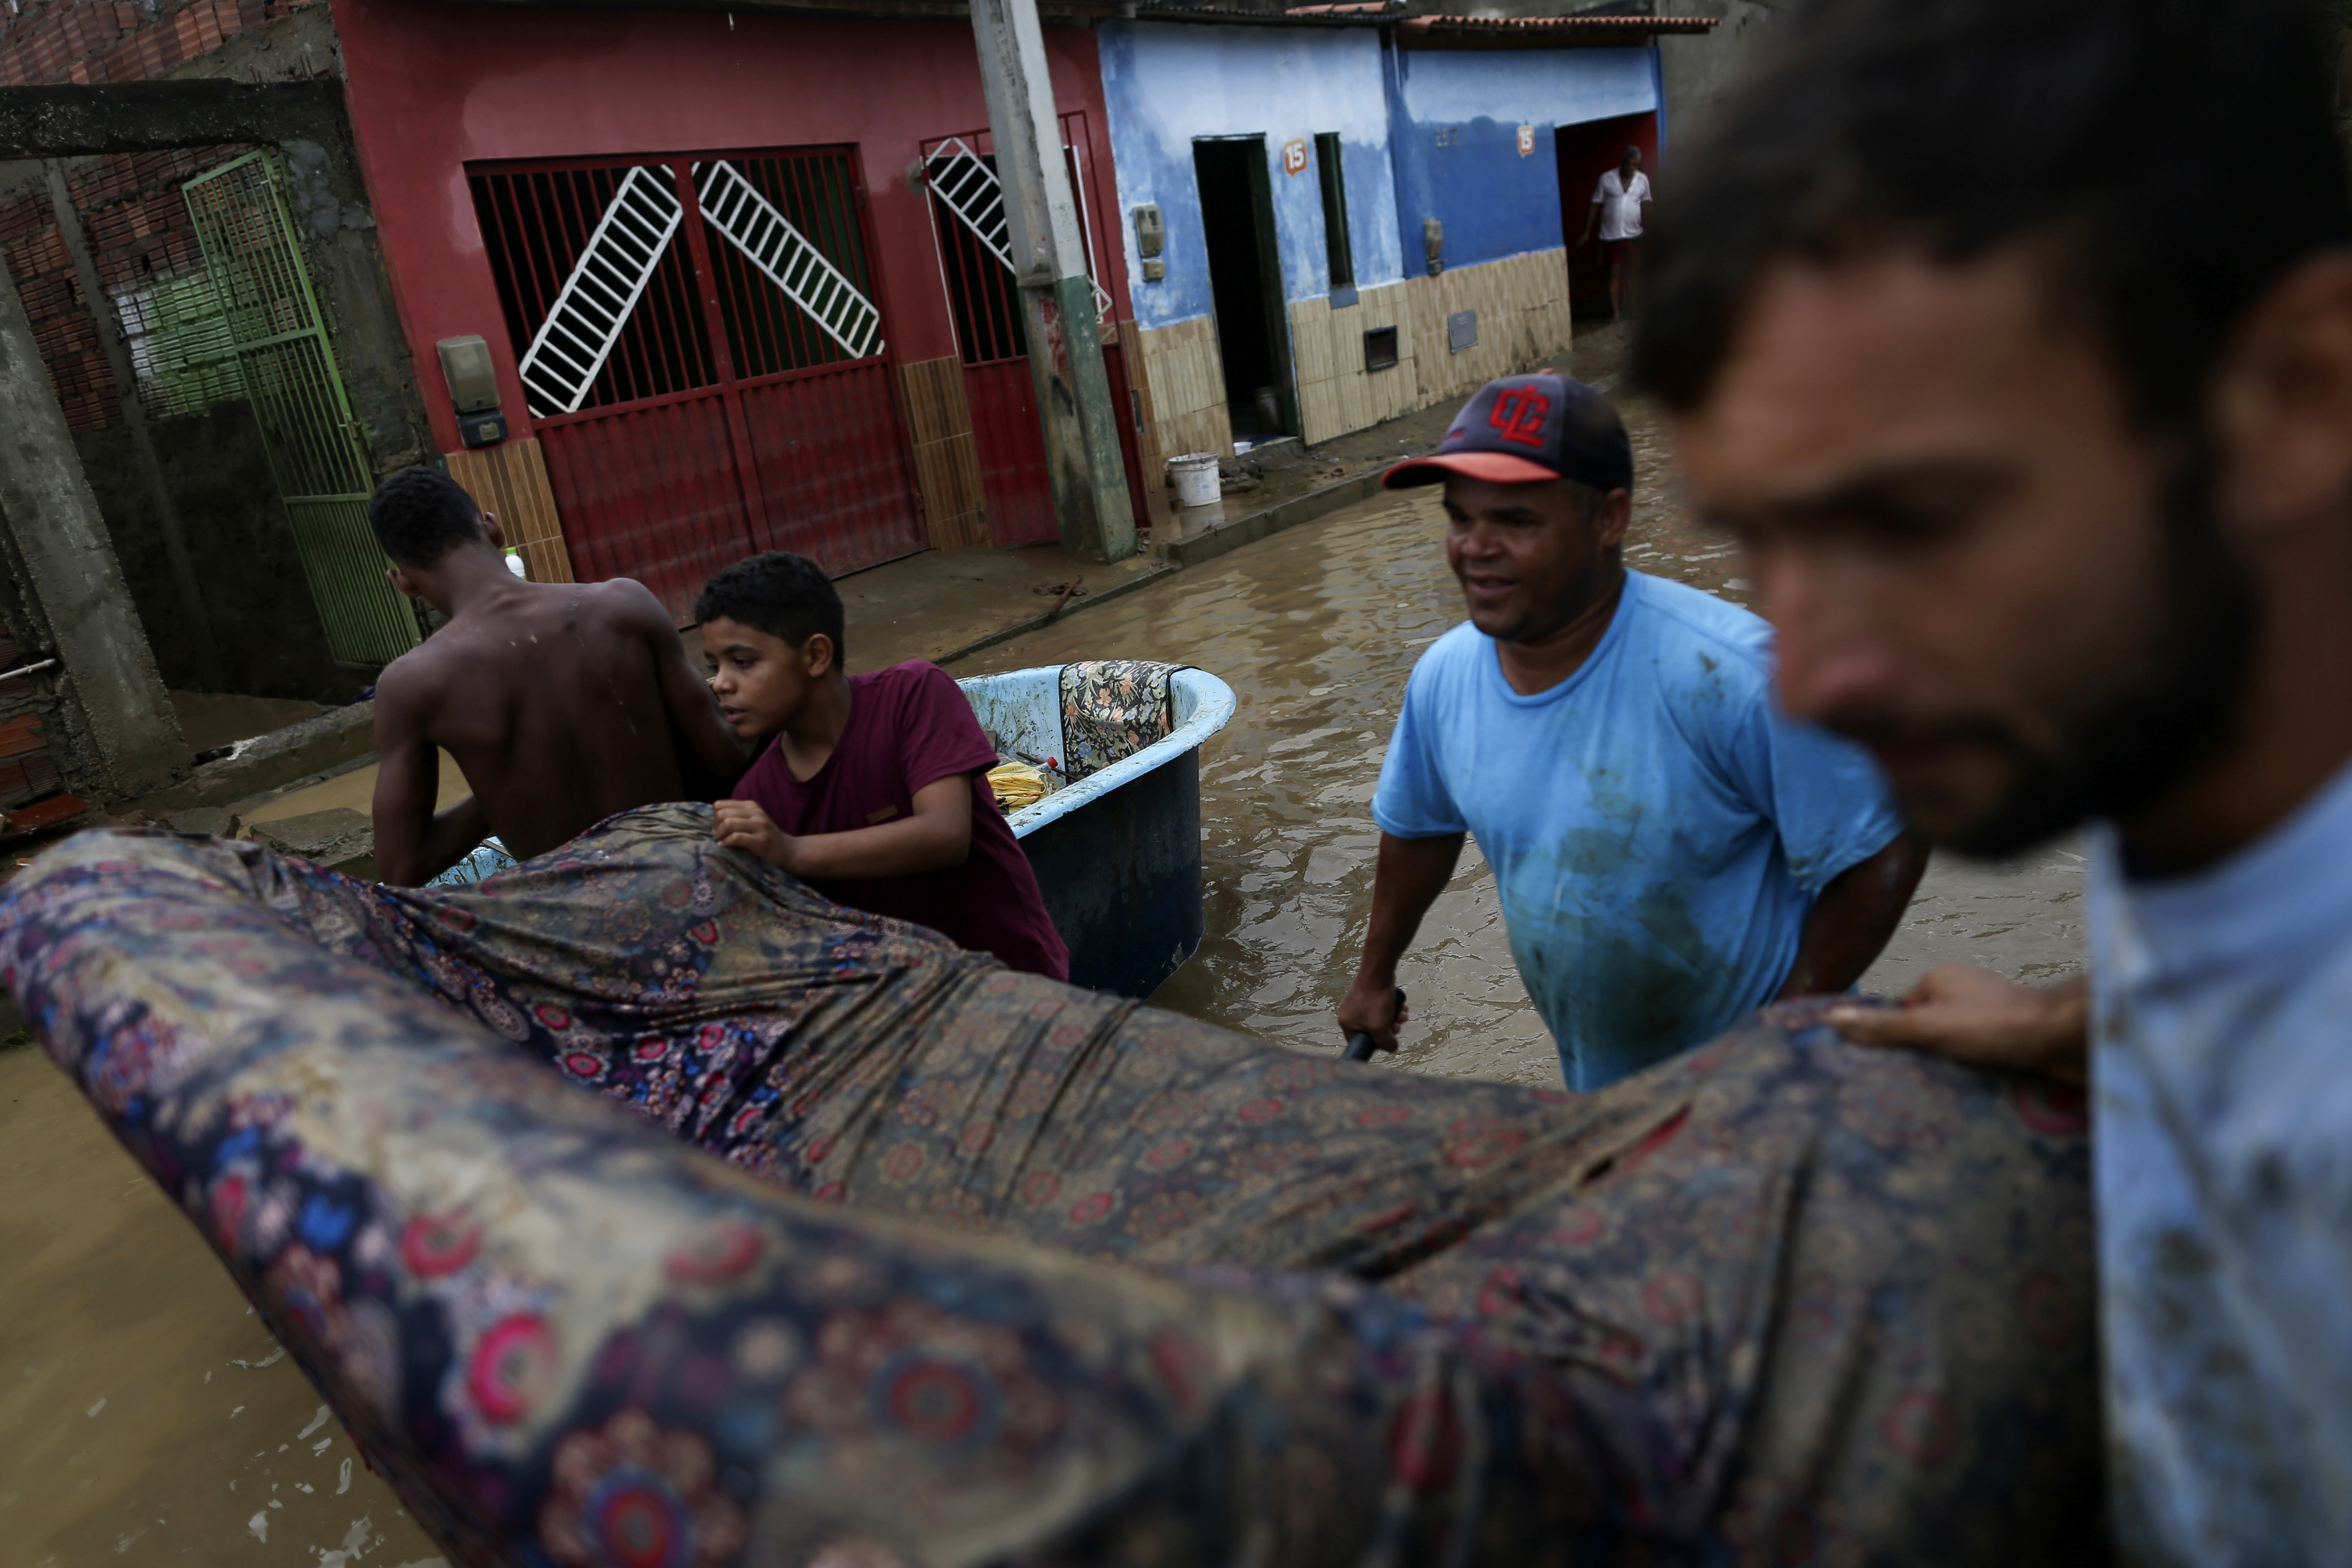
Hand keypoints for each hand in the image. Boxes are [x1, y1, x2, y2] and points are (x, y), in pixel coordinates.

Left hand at [714, 799, 796, 873]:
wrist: (788, 851)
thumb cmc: (766, 837)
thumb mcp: (754, 820)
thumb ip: (737, 816)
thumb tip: (714, 819)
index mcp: (751, 806)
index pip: (721, 805)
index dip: (715, 817)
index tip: (719, 828)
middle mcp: (756, 812)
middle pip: (722, 813)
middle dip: (716, 826)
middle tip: (719, 836)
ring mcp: (759, 826)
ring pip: (728, 823)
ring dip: (720, 835)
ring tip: (722, 841)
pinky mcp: (760, 841)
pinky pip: (736, 837)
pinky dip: (726, 843)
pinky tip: (726, 846)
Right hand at [1337, 974, 1409, 1054]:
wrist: (1378, 972)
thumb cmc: (1376, 1001)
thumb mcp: (1380, 1028)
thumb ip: (1385, 1043)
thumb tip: (1391, 1048)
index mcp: (1346, 1023)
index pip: (1359, 1042)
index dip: (1374, 1044)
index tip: (1387, 1040)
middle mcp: (1350, 1012)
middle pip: (1372, 1030)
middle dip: (1388, 1029)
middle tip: (1397, 1026)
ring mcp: (1359, 1002)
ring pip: (1379, 1018)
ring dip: (1393, 1018)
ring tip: (1402, 1015)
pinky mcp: (1368, 993)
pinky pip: (1381, 1006)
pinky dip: (1392, 1008)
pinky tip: (1402, 1006)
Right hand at [1828, 966, 2086, 1083]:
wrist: (2065, 1037)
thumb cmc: (1995, 1027)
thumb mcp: (1929, 1027)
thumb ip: (1882, 1026)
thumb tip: (1831, 1017)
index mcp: (1939, 978)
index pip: (1901, 1011)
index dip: (1896, 1039)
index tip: (1891, 1068)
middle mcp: (1964, 989)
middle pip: (1926, 1027)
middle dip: (1924, 1054)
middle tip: (1917, 1084)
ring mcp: (1989, 1010)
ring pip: (1954, 1043)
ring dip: (1952, 1066)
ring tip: (1947, 1092)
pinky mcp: (2011, 1032)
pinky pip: (1981, 1052)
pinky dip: (1976, 1069)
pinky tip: (1976, 1088)